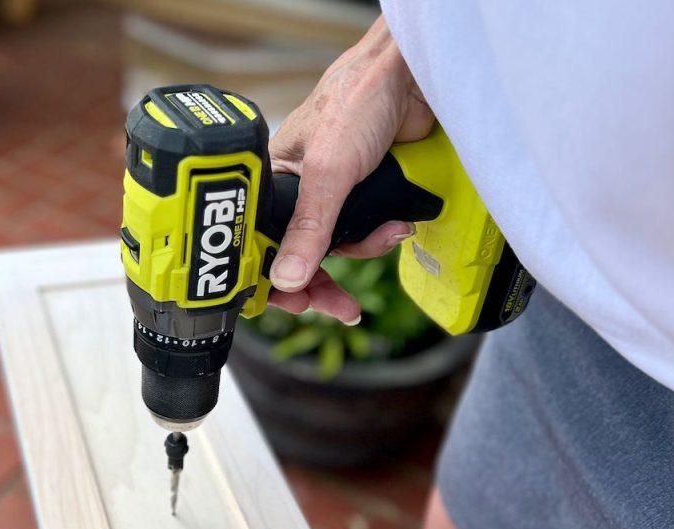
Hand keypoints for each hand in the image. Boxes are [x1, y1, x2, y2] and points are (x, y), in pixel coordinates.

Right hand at [267, 16, 433, 322]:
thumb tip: (287, 277)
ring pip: (339, 246)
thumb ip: (309, 228)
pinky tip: (398, 223)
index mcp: (272, 179)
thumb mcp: (327, 170)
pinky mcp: (367, 195)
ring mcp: (335, 194)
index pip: (261, 240)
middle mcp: (299, 190)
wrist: (412, 78)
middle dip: (322, 281)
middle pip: (301, 253)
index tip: (288, 303)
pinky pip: (368, 233)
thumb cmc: (358, 99)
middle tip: (337, 306)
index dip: (271, 276)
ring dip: (364, 248)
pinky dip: (383, 233)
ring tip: (386, 234)